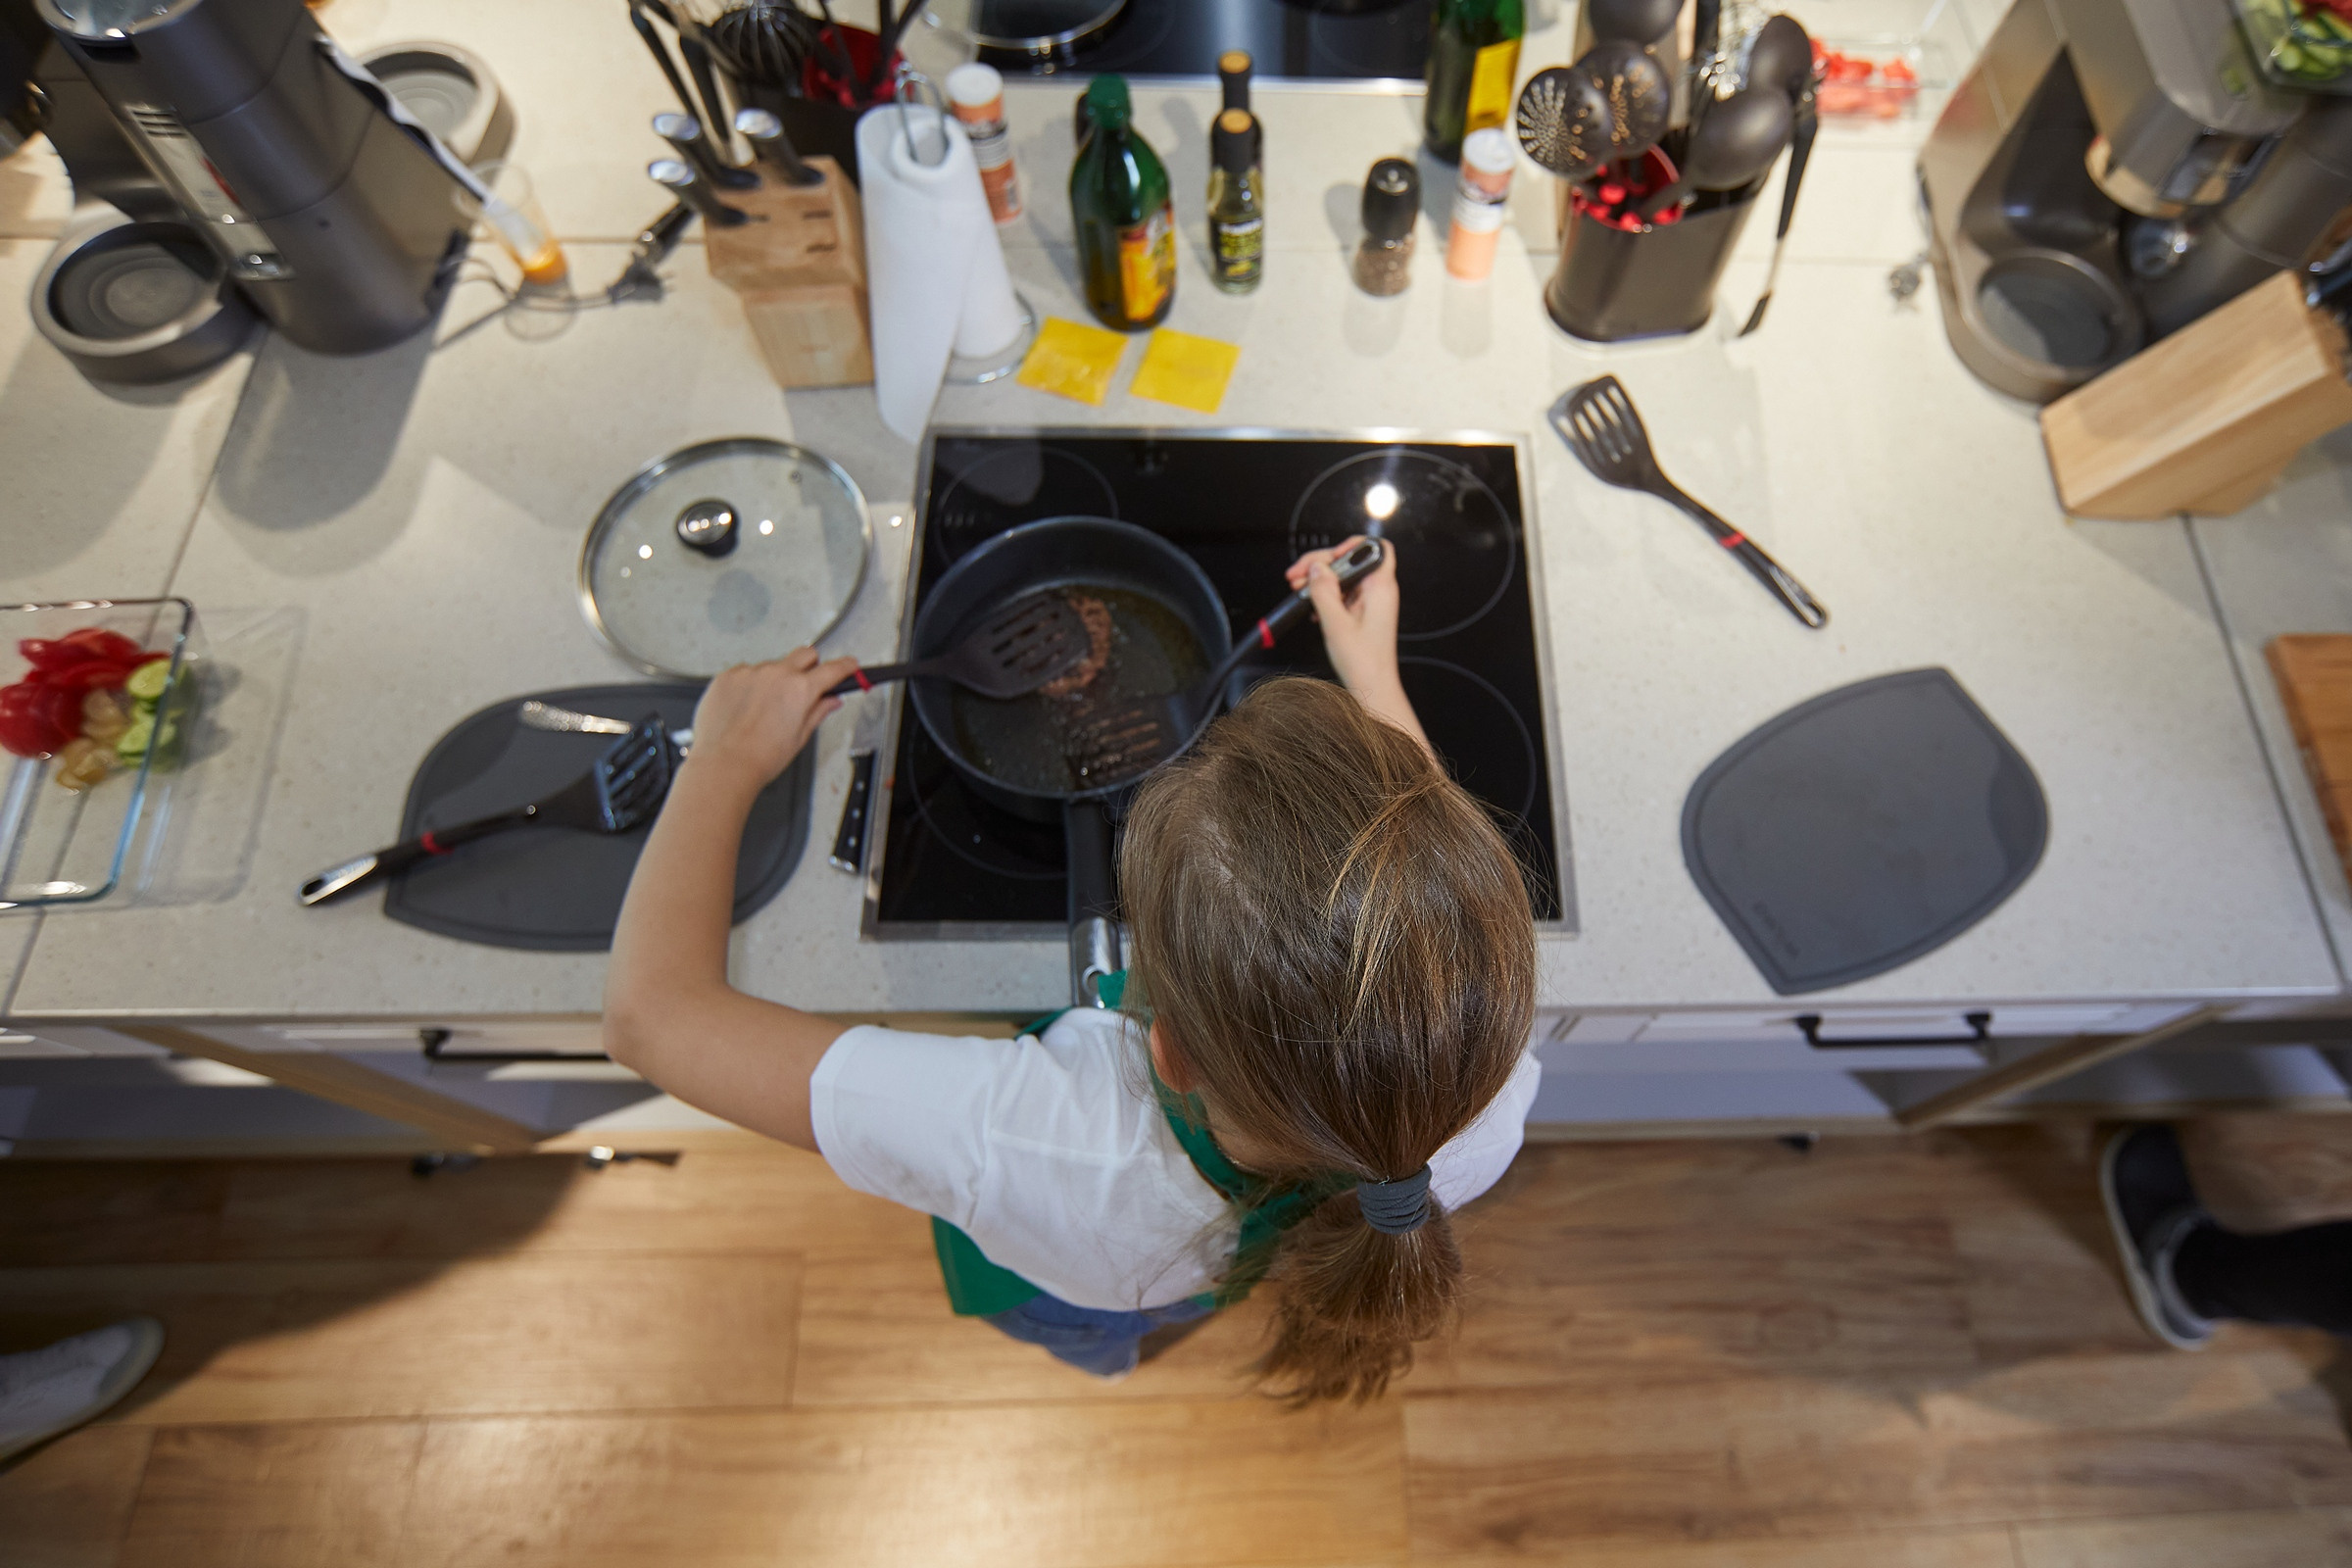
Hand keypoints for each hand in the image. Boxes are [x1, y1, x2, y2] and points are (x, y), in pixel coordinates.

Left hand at [684, 647, 860, 797]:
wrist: (724, 765)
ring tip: (763, 709)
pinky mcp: (727, 676)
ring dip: (774, 679)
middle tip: (804, 685)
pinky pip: (745, 672)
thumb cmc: (760, 758)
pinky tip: (744, 707)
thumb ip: (817, 712)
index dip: (845, 667)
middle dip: (810, 665)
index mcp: (800, 690)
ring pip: (771, 665)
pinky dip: (748, 685)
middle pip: (804, 654)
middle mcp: (776, 674)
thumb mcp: (799, 737)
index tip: (849, 665)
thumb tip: (830, 701)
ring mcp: (750, 672)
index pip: (832, 669)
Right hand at [1285, 535, 1401, 699]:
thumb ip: (1324, 591)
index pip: (1374, 548)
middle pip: (1351, 561)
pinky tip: (1311, 606)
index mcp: (1380, 588)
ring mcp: (1370, 602)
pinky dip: (1325, 595)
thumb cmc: (1364, 663)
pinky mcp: (1362, 613)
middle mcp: (1378, 591)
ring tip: (1298, 589)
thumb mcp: (1336, 624)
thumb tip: (1317, 568)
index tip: (1328, 557)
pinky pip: (1342, 594)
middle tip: (1298, 574)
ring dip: (1319, 581)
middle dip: (1322, 564)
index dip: (1351, 545)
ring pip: (1343, 577)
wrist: (1372, 688)